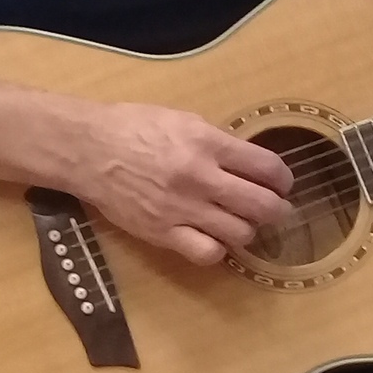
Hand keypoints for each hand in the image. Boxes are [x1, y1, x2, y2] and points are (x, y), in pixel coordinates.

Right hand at [67, 102, 292, 264]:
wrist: (88, 150)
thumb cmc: (133, 128)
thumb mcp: (183, 120)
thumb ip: (218, 142)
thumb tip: (249, 163)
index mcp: (206, 143)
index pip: (266, 167)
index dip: (283, 179)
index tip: (282, 183)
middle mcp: (199, 177)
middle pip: (262, 205)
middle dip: (277, 209)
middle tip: (274, 209)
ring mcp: (182, 209)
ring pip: (240, 233)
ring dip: (248, 229)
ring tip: (240, 222)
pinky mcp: (163, 233)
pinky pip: (207, 253)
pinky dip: (218, 249)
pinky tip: (213, 238)